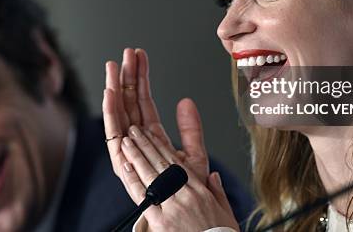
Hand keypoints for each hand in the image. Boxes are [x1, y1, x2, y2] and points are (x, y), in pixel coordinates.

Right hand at [103, 48, 208, 182]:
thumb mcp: (194, 156)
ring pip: (119, 113)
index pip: (144, 100)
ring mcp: (128, 150)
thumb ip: (191, 129)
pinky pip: (114, 134)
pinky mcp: (122, 163)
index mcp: (153, 135)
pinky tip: (110, 94)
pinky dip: (111, 114)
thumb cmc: (189, 192)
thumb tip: (186, 101)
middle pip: (129, 102)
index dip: (141, 77)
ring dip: (116, 89)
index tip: (139, 56)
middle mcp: (137, 140)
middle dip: (126, 76)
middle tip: (125, 53)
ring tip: (114, 66)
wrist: (187, 217)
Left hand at [120, 126, 239, 230]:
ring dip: (137, 156)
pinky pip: (144, 198)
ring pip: (151, 176)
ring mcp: (173, 207)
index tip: (152, 135)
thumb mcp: (226, 213)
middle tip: (134, 131)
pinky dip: (134, 181)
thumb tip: (213, 175)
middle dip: (146, 145)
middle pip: (162, 164)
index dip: (162, 147)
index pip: (177, 163)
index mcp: (200, 191)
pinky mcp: (162, 222)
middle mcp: (186, 195)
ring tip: (127, 142)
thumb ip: (218, 192)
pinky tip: (126, 168)